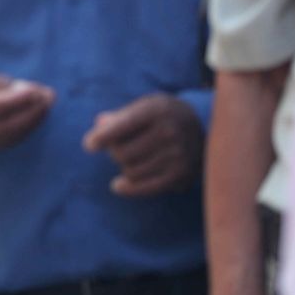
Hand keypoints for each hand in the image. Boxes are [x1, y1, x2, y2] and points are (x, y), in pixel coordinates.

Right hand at [0, 67, 53, 152]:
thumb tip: (33, 90)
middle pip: (9, 125)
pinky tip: (35, 114)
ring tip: (46, 102)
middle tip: (50, 95)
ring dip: (33, 120)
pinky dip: (25, 128)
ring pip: (12, 136)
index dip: (20, 99)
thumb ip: (0, 84)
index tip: (38, 89)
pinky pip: (9, 141)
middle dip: (33, 111)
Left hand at [83, 93, 202, 196]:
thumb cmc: (161, 116)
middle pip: (122, 153)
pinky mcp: (181, 175)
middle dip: (113, 152)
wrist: (205, 132)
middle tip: (117, 148)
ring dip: (123, 167)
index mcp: (157, 110)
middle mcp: (170, 132)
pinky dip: (128, 188)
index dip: (102, 137)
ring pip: (131, 171)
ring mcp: (178, 155)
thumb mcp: (143, 106)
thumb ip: (119, 116)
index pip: (123, 126)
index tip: (89, 146)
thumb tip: (100, 124)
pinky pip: (145, 187)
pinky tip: (117, 185)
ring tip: (129, 159)